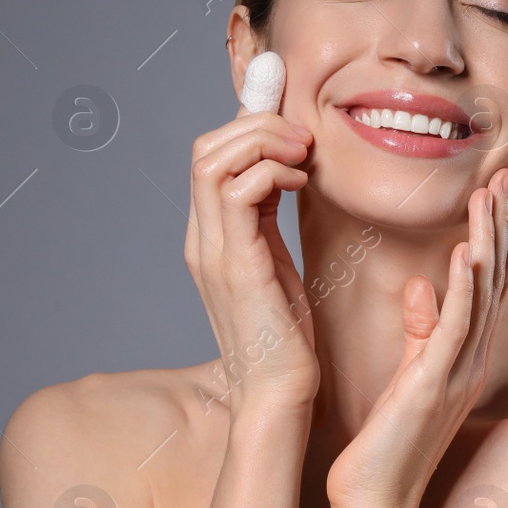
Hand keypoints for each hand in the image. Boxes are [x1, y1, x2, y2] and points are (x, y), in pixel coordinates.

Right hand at [183, 56, 319, 413]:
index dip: (248, 124)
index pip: (213, 158)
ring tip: (304, 155)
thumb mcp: (282, 267)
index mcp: (213, 238)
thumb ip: (274, 222)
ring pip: (213, 158)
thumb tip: (291, 176)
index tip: (288, 108)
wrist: (280, 399)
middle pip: (205, 147)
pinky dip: (271, 172)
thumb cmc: (289, 343)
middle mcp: (202, 239)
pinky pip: (236, 189)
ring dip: (263, 141)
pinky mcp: (232, 265)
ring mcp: (211, 250)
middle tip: (303, 137)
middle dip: (256, 123)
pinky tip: (303, 184)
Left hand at [325, 166, 507, 507]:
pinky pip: (455, 328)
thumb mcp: (407, 379)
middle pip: (495, 281)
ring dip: (489, 242)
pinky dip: (463, 288)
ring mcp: (458, 373)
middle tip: (507, 176)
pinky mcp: (434, 385)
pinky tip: (467, 252)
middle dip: (502, 226)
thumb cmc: (384, 447)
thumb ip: (419, 333)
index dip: (502, 239)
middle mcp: (471, 361)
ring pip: (482, 296)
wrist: (374, 503)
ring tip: (491, 195)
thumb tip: (421, 286)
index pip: (489, 287)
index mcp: (464, 357)